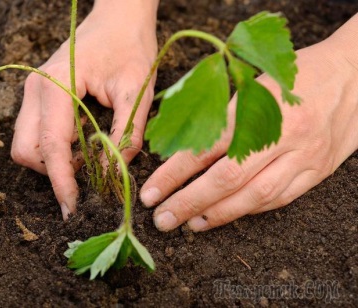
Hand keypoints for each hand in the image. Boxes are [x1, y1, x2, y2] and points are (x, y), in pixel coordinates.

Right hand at [11, 1, 157, 218]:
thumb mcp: (137, 91)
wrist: (119, 18)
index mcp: (57, 84)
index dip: (61, 180)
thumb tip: (114, 173)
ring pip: (28, 143)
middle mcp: (37, 88)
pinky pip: (37, 133)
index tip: (73, 207)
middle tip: (88, 175)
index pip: (51, 145)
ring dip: (54, 161)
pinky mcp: (41, 95)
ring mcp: (35, 91)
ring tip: (88, 157)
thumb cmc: (131, 47)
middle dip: (53, 172)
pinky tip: (82, 144)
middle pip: (27, 150)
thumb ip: (126, 134)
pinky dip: (55, 148)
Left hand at [140, 17, 357, 231]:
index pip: (207, 146)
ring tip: (188, 224)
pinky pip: (279, 199)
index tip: (151, 192)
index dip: (174, 173)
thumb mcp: (256, 81)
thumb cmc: (297, 75)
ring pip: (254, 196)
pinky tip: (225, 216)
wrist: (357, 77)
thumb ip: (224, 113)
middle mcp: (282, 135)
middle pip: (227, 178)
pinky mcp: (317, 171)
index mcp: (260, 105)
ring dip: (217, 215)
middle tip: (162, 219)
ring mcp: (303, 156)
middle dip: (189, 202)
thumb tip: (183, 145)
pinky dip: (248, 211)